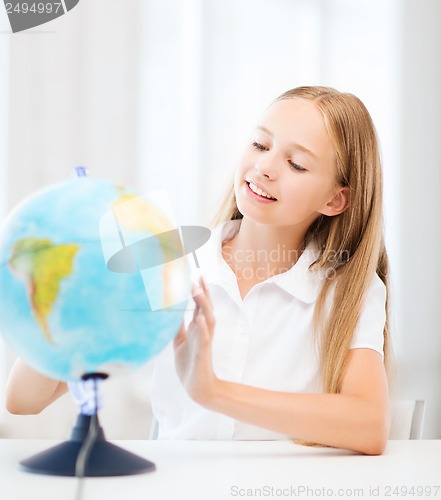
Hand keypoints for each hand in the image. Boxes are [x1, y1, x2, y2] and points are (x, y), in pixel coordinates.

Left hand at [173, 276, 218, 405]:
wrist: (197, 387)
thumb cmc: (189, 363)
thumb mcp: (180, 341)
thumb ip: (178, 326)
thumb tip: (169, 312)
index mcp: (197, 327)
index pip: (199, 305)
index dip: (198, 290)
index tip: (195, 274)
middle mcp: (203, 330)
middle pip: (205, 307)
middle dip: (203, 291)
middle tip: (198, 275)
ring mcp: (205, 340)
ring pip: (208, 318)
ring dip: (203, 304)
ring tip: (197, 290)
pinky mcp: (204, 352)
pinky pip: (205, 338)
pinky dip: (202, 328)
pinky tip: (199, 319)